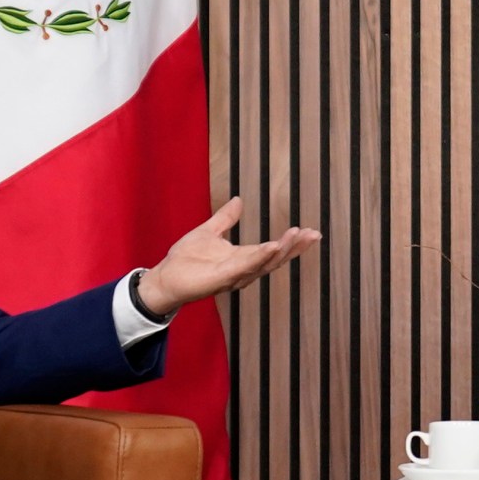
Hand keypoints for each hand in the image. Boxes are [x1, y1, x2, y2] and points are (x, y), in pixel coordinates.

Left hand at [135, 197, 320, 316]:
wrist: (164, 277)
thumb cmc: (185, 260)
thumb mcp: (209, 231)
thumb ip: (225, 218)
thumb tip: (238, 200)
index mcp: (243, 257)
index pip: (273, 249)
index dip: (292, 242)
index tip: (309, 231)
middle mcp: (244, 269)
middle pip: (276, 259)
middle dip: (295, 247)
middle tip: (314, 234)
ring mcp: (235, 275)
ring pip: (265, 263)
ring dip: (283, 250)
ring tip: (297, 235)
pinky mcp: (223, 278)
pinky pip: (245, 267)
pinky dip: (260, 257)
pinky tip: (273, 246)